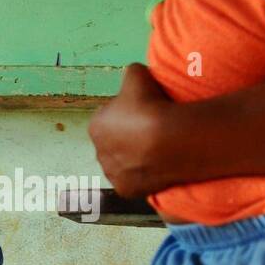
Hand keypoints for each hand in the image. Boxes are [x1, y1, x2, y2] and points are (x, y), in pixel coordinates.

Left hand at [89, 63, 184, 196]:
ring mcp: (112, 174)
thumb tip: (133, 74)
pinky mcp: (126, 191)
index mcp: (95, 126)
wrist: (169, 140)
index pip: (109, 118)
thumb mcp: (137, 74)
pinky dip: (144, 175)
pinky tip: (158, 166)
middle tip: (152, 132)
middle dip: (129, 138)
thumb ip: (130, 74)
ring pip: (124, 164)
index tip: (144, 113)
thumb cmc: (150, 104)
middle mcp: (98, 152)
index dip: (128, 115)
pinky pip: (135, 181)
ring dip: (136, 158)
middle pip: (115, 143)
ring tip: (157, 150)